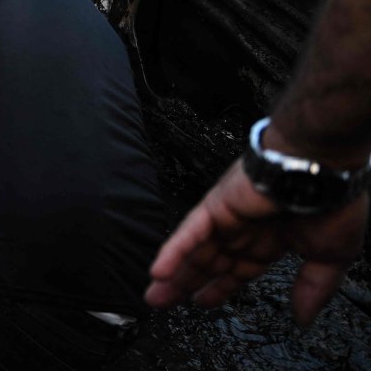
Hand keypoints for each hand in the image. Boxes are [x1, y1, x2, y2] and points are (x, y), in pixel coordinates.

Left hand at [145, 157, 367, 325]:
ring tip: (154, 296)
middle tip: (162, 302)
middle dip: (187, 283)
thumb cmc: (332, 201)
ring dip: (173, 273)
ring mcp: (227, 215)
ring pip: (194, 249)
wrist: (320, 168)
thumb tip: (303, 319)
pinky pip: (189, 232)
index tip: (202, 301)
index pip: (238, 267)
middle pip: (209, 261)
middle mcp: (245, 227)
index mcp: (272, 238)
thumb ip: (314, 287)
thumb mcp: (330, 255)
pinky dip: (173, 252)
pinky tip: (159, 272)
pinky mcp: (216, 205)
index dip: (220, 286)